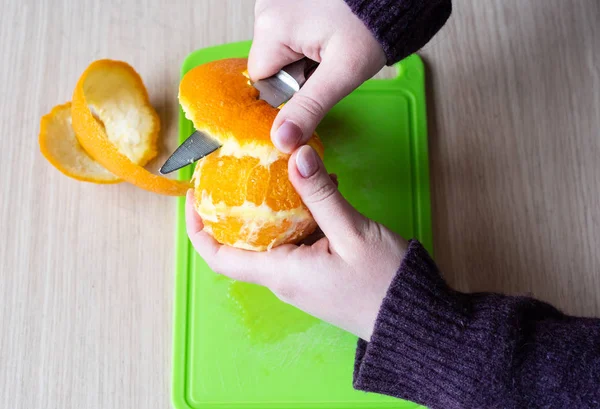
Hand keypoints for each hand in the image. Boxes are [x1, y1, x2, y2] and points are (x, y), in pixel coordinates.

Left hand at [186, 145, 406, 340]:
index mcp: (282, 273)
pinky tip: (318, 191)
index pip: (220, 257)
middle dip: (233, 208)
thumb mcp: (353, 234)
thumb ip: (321, 195)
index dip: (200, 228)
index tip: (195, 196)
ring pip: (271, 239)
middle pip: (242, 244)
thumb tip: (294, 156)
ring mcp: (301, 278)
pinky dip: (299, 216)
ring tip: (281, 171)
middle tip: (237, 170)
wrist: (414, 321)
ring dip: (271, 208)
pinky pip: (296, 241)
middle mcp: (284, 278)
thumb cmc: (385, 285)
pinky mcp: (318, 274)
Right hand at [249, 0, 385, 152]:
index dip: (289, 89)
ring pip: (280, 49)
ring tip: (330, 42)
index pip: (262, 80)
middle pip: (270, 63)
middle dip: (297, 70)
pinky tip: (326, 31)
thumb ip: (309, 108)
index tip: (317, 79)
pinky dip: (306, 38)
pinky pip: (288, 32)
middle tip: (328, 59)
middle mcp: (266, 10)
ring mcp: (276, 1)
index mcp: (271, 28)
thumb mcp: (342, 73)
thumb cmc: (371, 27)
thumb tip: (281, 140)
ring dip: (303, 55)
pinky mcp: (288, 0)